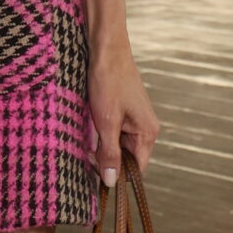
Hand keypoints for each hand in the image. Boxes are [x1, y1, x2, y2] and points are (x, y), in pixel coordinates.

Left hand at [87, 33, 157, 185]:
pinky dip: (101, 135)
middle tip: (86, 159)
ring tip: (85, 144)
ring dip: (101, 148)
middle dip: (107, 161)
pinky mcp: (123, 112)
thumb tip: (111, 181)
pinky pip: (113, 132)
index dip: (118, 177)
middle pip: (126, 158)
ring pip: (117, 146)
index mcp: (147, 133)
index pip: (137, 169)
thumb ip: (109, 153)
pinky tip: (88, 133)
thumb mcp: (106, 122)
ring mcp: (134, 120)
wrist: (106, 51)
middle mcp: (145, 128)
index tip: (98, 181)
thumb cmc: (109, 83)